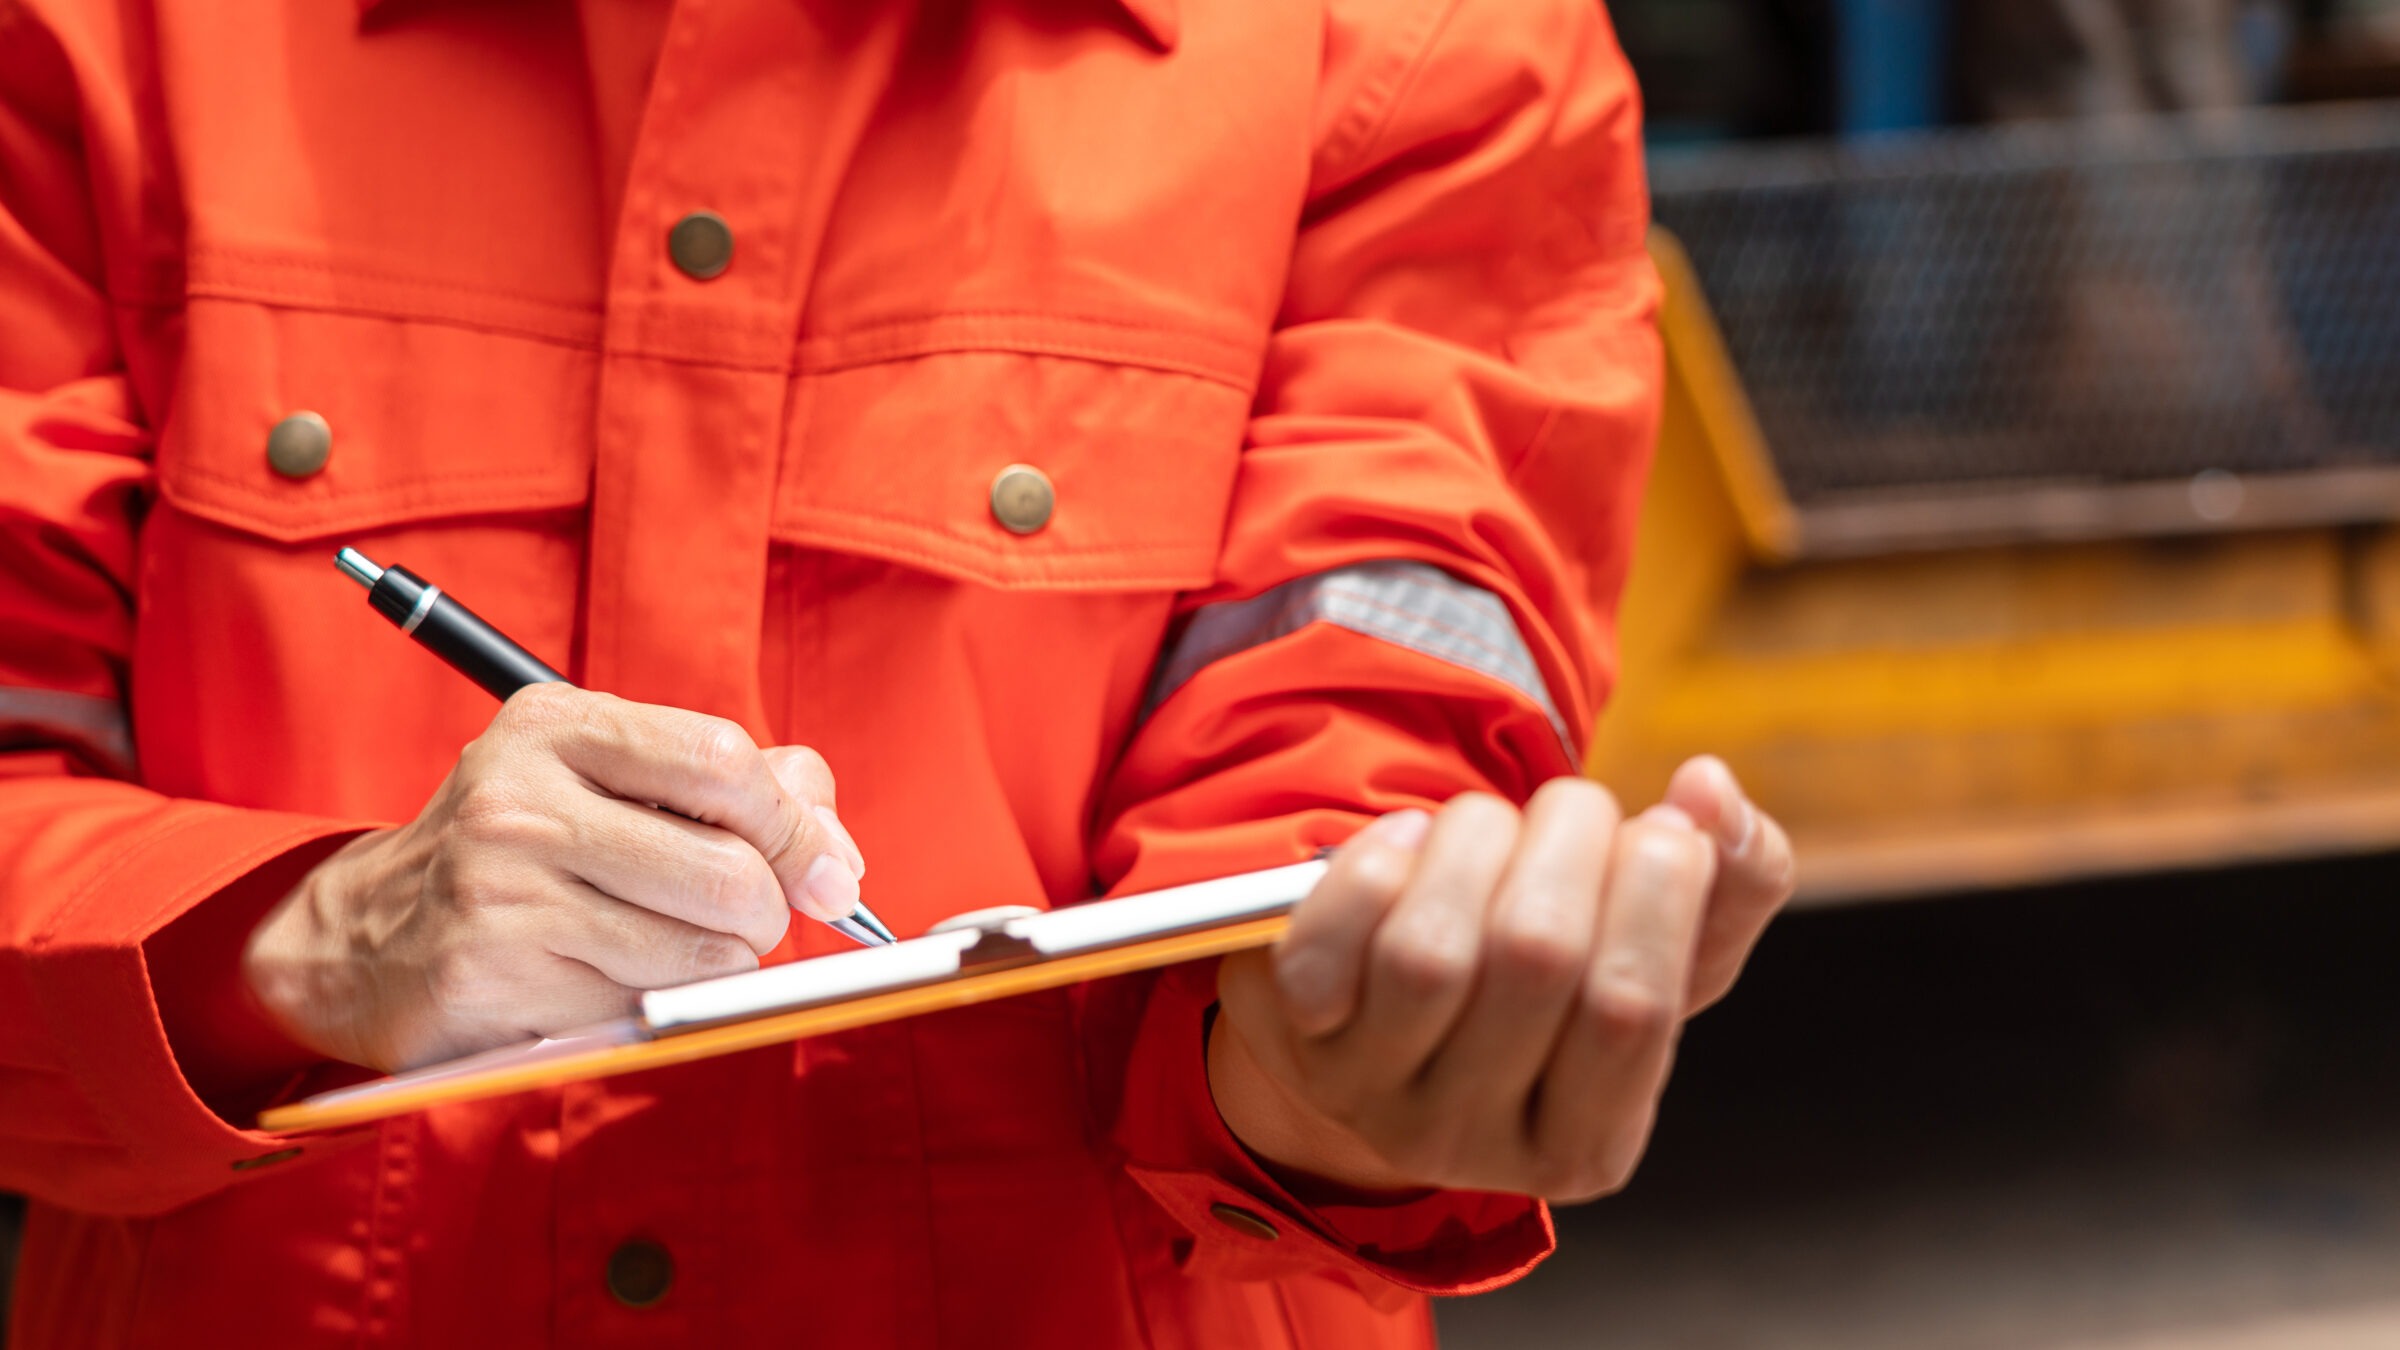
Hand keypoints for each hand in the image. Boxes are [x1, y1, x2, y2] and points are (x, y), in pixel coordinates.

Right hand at [241, 684, 868, 1071]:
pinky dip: (654, 1004)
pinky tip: (604, 980)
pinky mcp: (493, 980)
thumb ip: (742, 786)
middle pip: (728, 870)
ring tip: (662, 946)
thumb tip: (835, 853)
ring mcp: (500, 893)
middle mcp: (520, 802)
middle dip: (764, 912)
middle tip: (741, 921)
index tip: (824, 871)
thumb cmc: (525, 850)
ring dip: (714, 965)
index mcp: (557, 727)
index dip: (795, 826)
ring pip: (700, 951)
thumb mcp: (612, 779)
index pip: (723, 762)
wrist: (368, 937)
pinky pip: (644, 1006)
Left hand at [1208, 758, 1793, 1200]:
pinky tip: (1409, 842)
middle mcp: (1468, 1143)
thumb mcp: (1654, 957)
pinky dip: (1372, 866)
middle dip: (1569, 841)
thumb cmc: (1549, 985)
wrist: (1386, 1023)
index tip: (1664, 827)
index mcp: (1584, 1147)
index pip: (1631, 1008)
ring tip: (1493, 821)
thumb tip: (1712, 792)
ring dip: (1476, 840)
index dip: (1658, 893)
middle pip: (1533, 959)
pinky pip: (1327, 946)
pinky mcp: (1294, 1038)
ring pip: (1429, 950)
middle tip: (1577, 805)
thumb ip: (1727, 883)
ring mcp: (1368, 1096)